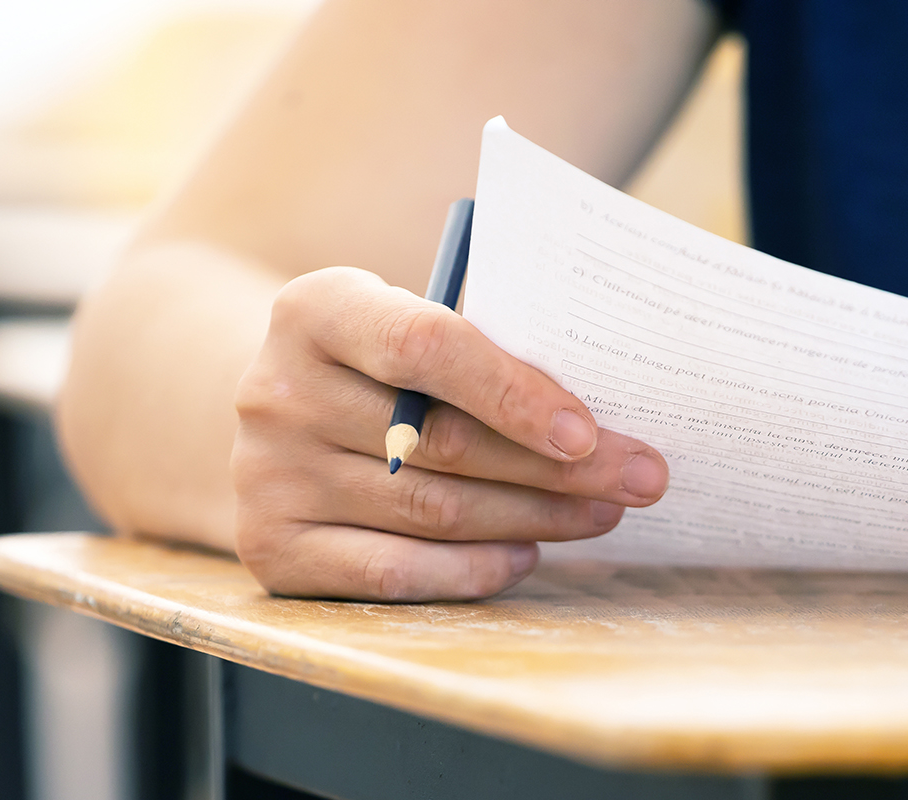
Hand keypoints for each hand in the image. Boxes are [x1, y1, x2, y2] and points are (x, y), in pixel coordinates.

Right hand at [230, 267, 670, 600]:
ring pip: (431, 512)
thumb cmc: (379, 363)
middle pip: (441, 443)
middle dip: (558, 468)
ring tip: (601, 512)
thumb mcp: (406, 320)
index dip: (512, 391)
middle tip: (640, 477)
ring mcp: (267, 476)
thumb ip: (478, 344)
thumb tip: (600, 412)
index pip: (424, 345)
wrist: (278, 417)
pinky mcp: (271, 549)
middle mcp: (276, 392)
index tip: (588, 432)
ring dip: (532, 518)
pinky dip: (472, 570)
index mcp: (314, 310)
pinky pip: (395, 573)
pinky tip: (525, 556)